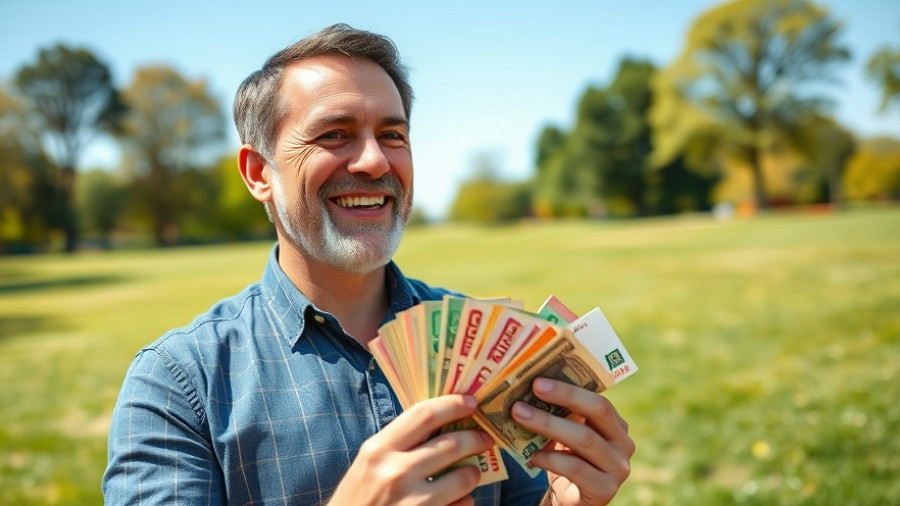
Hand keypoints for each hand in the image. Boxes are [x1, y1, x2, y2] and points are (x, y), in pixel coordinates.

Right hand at [328, 395, 494, 505]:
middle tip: (486, 438)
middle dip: (476, 438)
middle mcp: (395, 473)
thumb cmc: (359, 497)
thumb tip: (442, 421)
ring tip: (471, 472)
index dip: (453, 404)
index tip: (471, 402)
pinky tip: (457, 500)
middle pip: (451, 444)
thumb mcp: (370, 462)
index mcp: (379, 450)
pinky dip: (464, 501)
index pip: (424, 415)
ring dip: (473, 473)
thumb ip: (400, 442)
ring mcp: (412, 503)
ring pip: (463, 478)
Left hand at [511, 378, 634, 505]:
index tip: (538, 381)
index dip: (569, 388)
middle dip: (563, 396)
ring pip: (584, 439)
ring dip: (548, 424)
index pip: (598, 398)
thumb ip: (561, 415)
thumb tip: (528, 388)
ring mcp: (618, 468)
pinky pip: (575, 467)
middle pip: (597, 411)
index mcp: (616, 425)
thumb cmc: (566, 460)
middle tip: (532, 390)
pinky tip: (531, 456)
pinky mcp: (605, 490)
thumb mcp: (566, 435)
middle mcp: (624, 444)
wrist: (569, 501)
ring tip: (520, 416)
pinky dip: (550, 458)